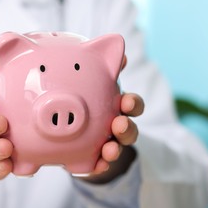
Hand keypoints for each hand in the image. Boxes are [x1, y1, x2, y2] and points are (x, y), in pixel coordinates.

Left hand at [78, 56, 143, 183]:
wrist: (75, 134)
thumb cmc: (84, 103)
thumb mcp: (89, 84)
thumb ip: (100, 66)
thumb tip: (115, 43)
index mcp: (115, 106)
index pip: (131, 104)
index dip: (132, 104)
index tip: (126, 101)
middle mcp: (116, 124)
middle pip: (129, 127)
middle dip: (127, 127)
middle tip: (119, 123)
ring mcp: (108, 142)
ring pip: (117, 146)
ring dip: (116, 147)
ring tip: (110, 149)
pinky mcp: (98, 159)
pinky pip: (101, 164)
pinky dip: (101, 165)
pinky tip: (97, 164)